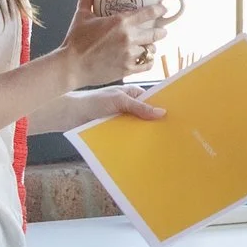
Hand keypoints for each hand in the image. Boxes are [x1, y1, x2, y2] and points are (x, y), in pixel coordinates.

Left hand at [26, 83, 165, 135]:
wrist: (67, 115)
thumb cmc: (92, 102)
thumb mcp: (118, 101)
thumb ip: (139, 107)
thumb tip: (162, 113)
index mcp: (133, 95)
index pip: (153, 101)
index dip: (164, 108)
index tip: (178, 117)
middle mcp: (130, 108)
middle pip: (148, 117)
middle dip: (157, 124)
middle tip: (174, 135)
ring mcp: (123, 121)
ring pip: (139, 129)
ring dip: (146, 136)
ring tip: (163, 146)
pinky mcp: (115, 133)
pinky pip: (128, 138)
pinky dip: (135, 143)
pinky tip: (144, 151)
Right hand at [60, 0, 167, 88]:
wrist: (71, 67)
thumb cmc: (75, 41)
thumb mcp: (81, 16)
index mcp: (120, 22)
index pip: (148, 13)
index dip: (159, 10)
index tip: (164, 9)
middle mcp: (128, 38)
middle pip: (155, 33)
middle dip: (160, 31)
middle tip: (161, 30)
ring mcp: (129, 54)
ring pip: (151, 49)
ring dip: (152, 46)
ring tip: (150, 45)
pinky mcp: (128, 69)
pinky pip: (147, 65)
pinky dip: (149, 61)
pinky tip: (146, 59)